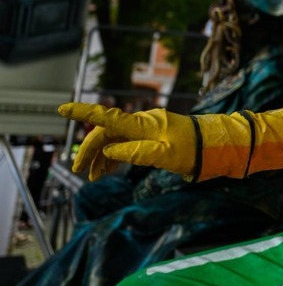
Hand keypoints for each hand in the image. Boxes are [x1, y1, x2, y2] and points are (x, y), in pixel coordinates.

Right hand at [59, 104, 196, 180]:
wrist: (216, 145)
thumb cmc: (193, 150)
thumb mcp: (164, 156)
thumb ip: (135, 153)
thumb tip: (108, 150)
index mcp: (143, 124)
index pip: (108, 117)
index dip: (83, 113)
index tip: (63, 109)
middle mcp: (143, 122)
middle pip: (107, 132)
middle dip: (90, 150)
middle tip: (80, 170)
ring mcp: (148, 128)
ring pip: (115, 139)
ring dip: (102, 156)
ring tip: (96, 176)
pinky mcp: (154, 135)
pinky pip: (127, 142)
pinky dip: (116, 154)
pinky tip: (109, 168)